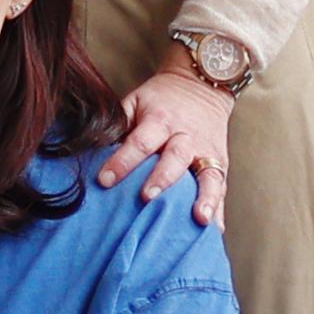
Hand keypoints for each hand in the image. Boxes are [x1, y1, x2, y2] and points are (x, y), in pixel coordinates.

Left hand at [94, 69, 233, 224]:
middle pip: (175, 158)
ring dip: (204, 197)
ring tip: (199, 218)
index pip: (140, 142)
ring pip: (207, 175)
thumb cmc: (161, 98)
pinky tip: (214, 229)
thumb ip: (119, 125)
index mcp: (160, 120)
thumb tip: (92, 151)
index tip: (104, 181)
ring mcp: (206, 151)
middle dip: (162, 178)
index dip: (122, 161)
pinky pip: (220, 187)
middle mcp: (185, 136)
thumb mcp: (137, 100)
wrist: (202, 84)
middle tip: (148, 197)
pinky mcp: (220, 163)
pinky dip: (218, 209)